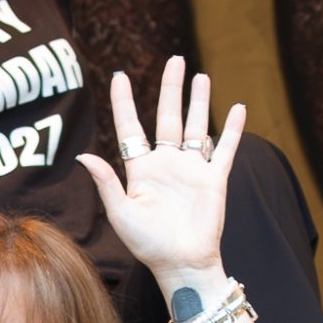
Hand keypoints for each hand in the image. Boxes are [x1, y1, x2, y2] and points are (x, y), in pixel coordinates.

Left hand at [77, 56, 242, 290]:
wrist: (180, 264)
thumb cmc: (147, 244)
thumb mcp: (121, 213)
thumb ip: (107, 182)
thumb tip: (84, 155)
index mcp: (141, 169)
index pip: (131, 127)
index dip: (125, 101)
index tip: (120, 75)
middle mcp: (166, 164)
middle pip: (168, 116)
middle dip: (171, 87)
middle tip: (175, 59)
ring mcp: (192, 170)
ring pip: (196, 126)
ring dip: (200, 101)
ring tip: (202, 75)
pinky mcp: (214, 180)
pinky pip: (225, 149)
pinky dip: (232, 130)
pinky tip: (238, 108)